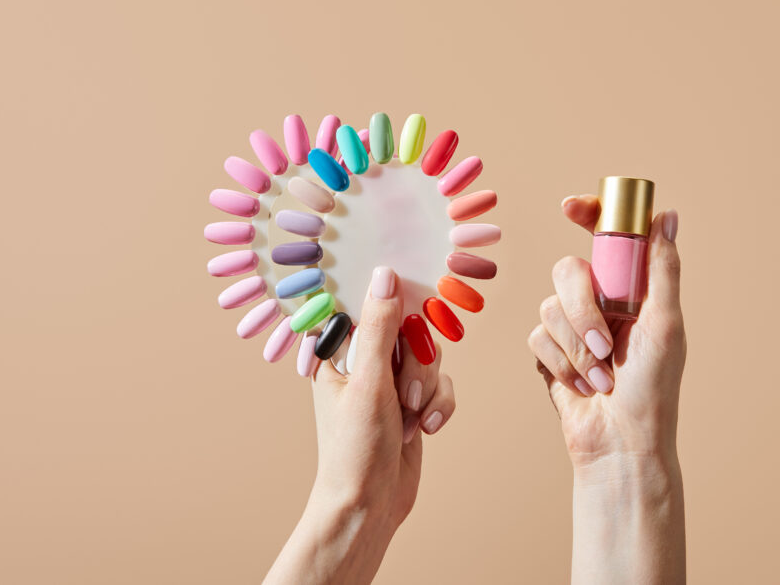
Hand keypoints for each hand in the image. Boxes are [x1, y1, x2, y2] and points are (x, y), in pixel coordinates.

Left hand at [265, 266, 455, 584]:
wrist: (369, 506)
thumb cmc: (354, 449)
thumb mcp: (368, 382)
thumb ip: (380, 327)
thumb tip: (386, 275)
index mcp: (338, 348)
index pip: (372, 304)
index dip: (398, 307)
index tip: (412, 321)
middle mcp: (364, 361)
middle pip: (411, 329)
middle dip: (417, 365)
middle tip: (405, 395)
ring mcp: (389, 382)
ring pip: (430, 357)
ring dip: (428, 389)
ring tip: (412, 419)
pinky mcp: (413, 402)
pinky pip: (441, 384)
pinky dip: (438, 406)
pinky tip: (426, 429)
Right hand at [529, 196, 685, 466]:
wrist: (620, 443)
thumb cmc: (653, 388)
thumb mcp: (666, 324)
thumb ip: (662, 268)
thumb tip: (667, 215)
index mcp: (631, 290)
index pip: (605, 238)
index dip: (587, 215)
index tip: (569, 207)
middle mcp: (600, 302)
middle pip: (568, 271)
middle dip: (582, 310)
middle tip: (606, 345)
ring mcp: (572, 327)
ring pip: (549, 306)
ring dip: (575, 347)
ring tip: (600, 377)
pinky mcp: (549, 352)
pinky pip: (536, 335)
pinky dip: (559, 363)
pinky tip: (580, 386)